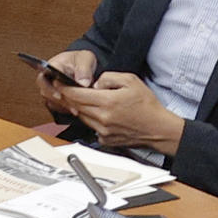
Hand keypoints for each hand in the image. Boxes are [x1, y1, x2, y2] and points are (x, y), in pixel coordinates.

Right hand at [37, 49, 98, 112]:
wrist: (83, 66)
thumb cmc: (81, 59)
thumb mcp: (86, 58)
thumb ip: (84, 69)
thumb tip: (83, 83)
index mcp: (51, 66)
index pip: (43, 78)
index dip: (49, 88)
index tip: (59, 95)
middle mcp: (47, 79)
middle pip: (45, 92)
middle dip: (58, 100)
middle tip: (72, 106)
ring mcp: (50, 89)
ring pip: (52, 101)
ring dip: (64, 106)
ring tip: (77, 110)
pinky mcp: (56, 98)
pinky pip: (58, 106)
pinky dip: (67, 108)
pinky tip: (77, 110)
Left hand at [60, 73, 187, 154]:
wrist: (158, 129)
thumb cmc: (148, 106)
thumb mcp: (132, 81)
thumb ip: (109, 77)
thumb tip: (94, 83)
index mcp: (108, 101)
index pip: (76, 94)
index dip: (64, 88)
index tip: (59, 83)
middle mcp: (102, 117)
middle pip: (75, 106)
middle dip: (68, 97)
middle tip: (67, 90)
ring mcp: (102, 130)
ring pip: (81, 117)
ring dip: (79, 108)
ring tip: (85, 100)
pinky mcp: (104, 139)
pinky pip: (90, 127)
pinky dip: (91, 119)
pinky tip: (100, 114)